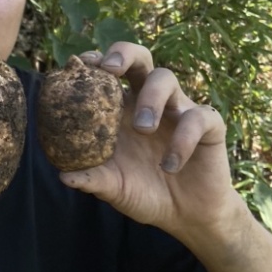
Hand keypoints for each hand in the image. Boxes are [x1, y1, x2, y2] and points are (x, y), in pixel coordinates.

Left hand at [58, 42, 237, 239]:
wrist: (185, 217)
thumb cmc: (144, 193)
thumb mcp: (114, 188)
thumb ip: (92, 180)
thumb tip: (63, 176)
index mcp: (123, 109)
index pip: (109, 73)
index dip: (96, 61)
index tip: (81, 63)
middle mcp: (150, 101)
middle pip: (139, 58)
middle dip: (124, 54)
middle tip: (110, 70)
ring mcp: (179, 109)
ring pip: (166, 78)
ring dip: (151, 98)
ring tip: (143, 128)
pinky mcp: (208, 127)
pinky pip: (198, 118)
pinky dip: (183, 139)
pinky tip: (170, 164)